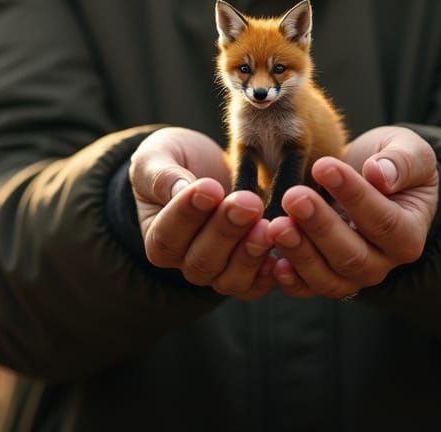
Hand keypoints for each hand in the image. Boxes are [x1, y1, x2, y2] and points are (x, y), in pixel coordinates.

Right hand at [129, 127, 275, 298]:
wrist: (210, 167)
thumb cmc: (177, 159)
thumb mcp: (159, 157)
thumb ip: (162, 175)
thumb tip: (180, 191)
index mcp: (158, 237)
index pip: (168, 235)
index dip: (187, 214)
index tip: (208, 188)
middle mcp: (186, 262)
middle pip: (202, 260)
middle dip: (226, 230)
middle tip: (247, 202)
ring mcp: (218, 272)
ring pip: (230, 278)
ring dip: (250, 253)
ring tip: (267, 226)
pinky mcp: (249, 272)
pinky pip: (257, 284)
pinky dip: (269, 272)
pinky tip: (281, 250)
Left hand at [268, 126, 438, 298]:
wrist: (372, 178)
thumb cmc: (392, 162)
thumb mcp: (409, 150)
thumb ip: (402, 162)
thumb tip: (380, 174)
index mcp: (409, 233)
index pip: (382, 220)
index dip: (353, 195)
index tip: (324, 166)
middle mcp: (383, 262)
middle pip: (352, 255)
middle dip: (320, 227)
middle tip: (293, 197)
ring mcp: (353, 275)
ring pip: (328, 277)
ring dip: (300, 253)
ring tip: (276, 226)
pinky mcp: (326, 276)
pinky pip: (308, 287)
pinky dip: (291, 280)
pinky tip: (272, 261)